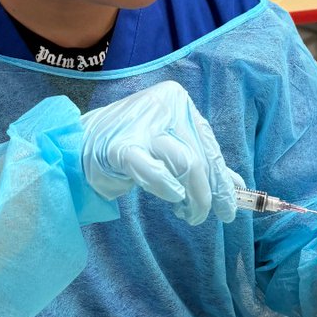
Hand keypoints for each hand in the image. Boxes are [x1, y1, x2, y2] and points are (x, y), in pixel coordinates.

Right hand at [80, 80, 241, 224]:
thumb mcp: (170, 145)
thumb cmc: (130, 144)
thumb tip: (237, 187)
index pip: (209, 144)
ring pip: (187, 164)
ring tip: (189, 213)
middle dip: (210, 194)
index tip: (229, 208)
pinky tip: (173, 198)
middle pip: (201, 156)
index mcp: (178, 101)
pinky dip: (168, 188)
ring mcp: (143, 124)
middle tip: (205, 216)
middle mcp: (164, 105)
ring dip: (194, 197)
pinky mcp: (122, 146)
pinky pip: (155, 171)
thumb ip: (201, 161)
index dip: (223, 179)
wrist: (80, 144)